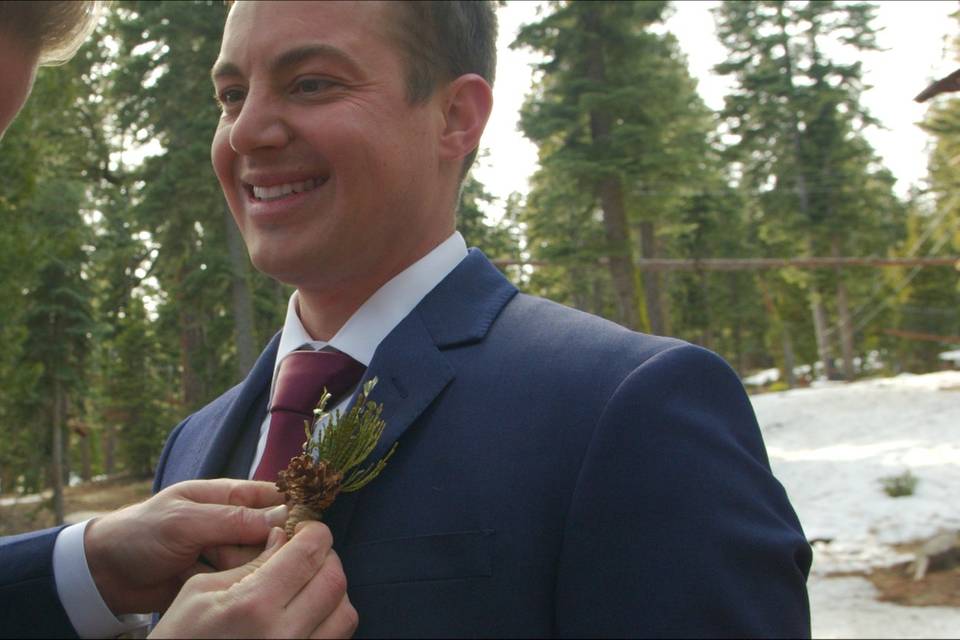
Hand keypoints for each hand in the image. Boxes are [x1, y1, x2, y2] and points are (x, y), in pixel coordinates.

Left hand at [84, 478, 287, 614]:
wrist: (104, 574)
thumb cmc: (141, 534)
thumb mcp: (185, 522)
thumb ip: (233, 519)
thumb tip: (285, 516)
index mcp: (229, 494)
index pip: (276, 496)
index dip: (294, 509)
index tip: (304, 528)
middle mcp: (235, 521)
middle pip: (274, 532)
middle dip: (265, 547)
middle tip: (236, 554)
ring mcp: (228, 551)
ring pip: (261, 559)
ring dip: (246, 568)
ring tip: (213, 568)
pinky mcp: (221, 578)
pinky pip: (243, 581)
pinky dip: (236, 585)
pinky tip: (217, 585)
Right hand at [149, 522, 357, 638]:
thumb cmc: (179, 637)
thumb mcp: (200, 591)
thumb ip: (249, 562)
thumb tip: (283, 538)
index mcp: (254, 604)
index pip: (309, 554)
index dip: (315, 532)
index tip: (307, 529)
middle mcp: (284, 634)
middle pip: (334, 580)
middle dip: (326, 557)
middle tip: (306, 553)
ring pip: (345, 613)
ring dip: (333, 591)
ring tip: (308, 585)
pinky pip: (336, 639)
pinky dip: (330, 619)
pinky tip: (307, 612)